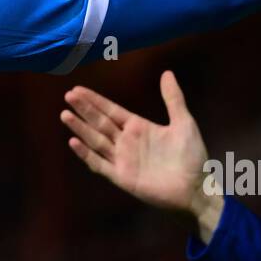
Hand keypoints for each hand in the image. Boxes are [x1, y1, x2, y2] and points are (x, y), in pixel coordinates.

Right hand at [61, 71, 223, 242]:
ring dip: (80, 128)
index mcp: (138, 127)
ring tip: (65, 115)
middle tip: (68, 96)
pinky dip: (86, 153)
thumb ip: (173, 98)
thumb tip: (167, 72)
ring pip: (95, 140)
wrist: (196, 188)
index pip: (111, 110)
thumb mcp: (184, 122)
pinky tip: (74, 141)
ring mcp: (122, 159)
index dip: (95, 100)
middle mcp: (126, 142)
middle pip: (99, 122)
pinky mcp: (121, 177)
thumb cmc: (192, 156)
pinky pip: (99, 164)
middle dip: (84, 109)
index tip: (78, 89)